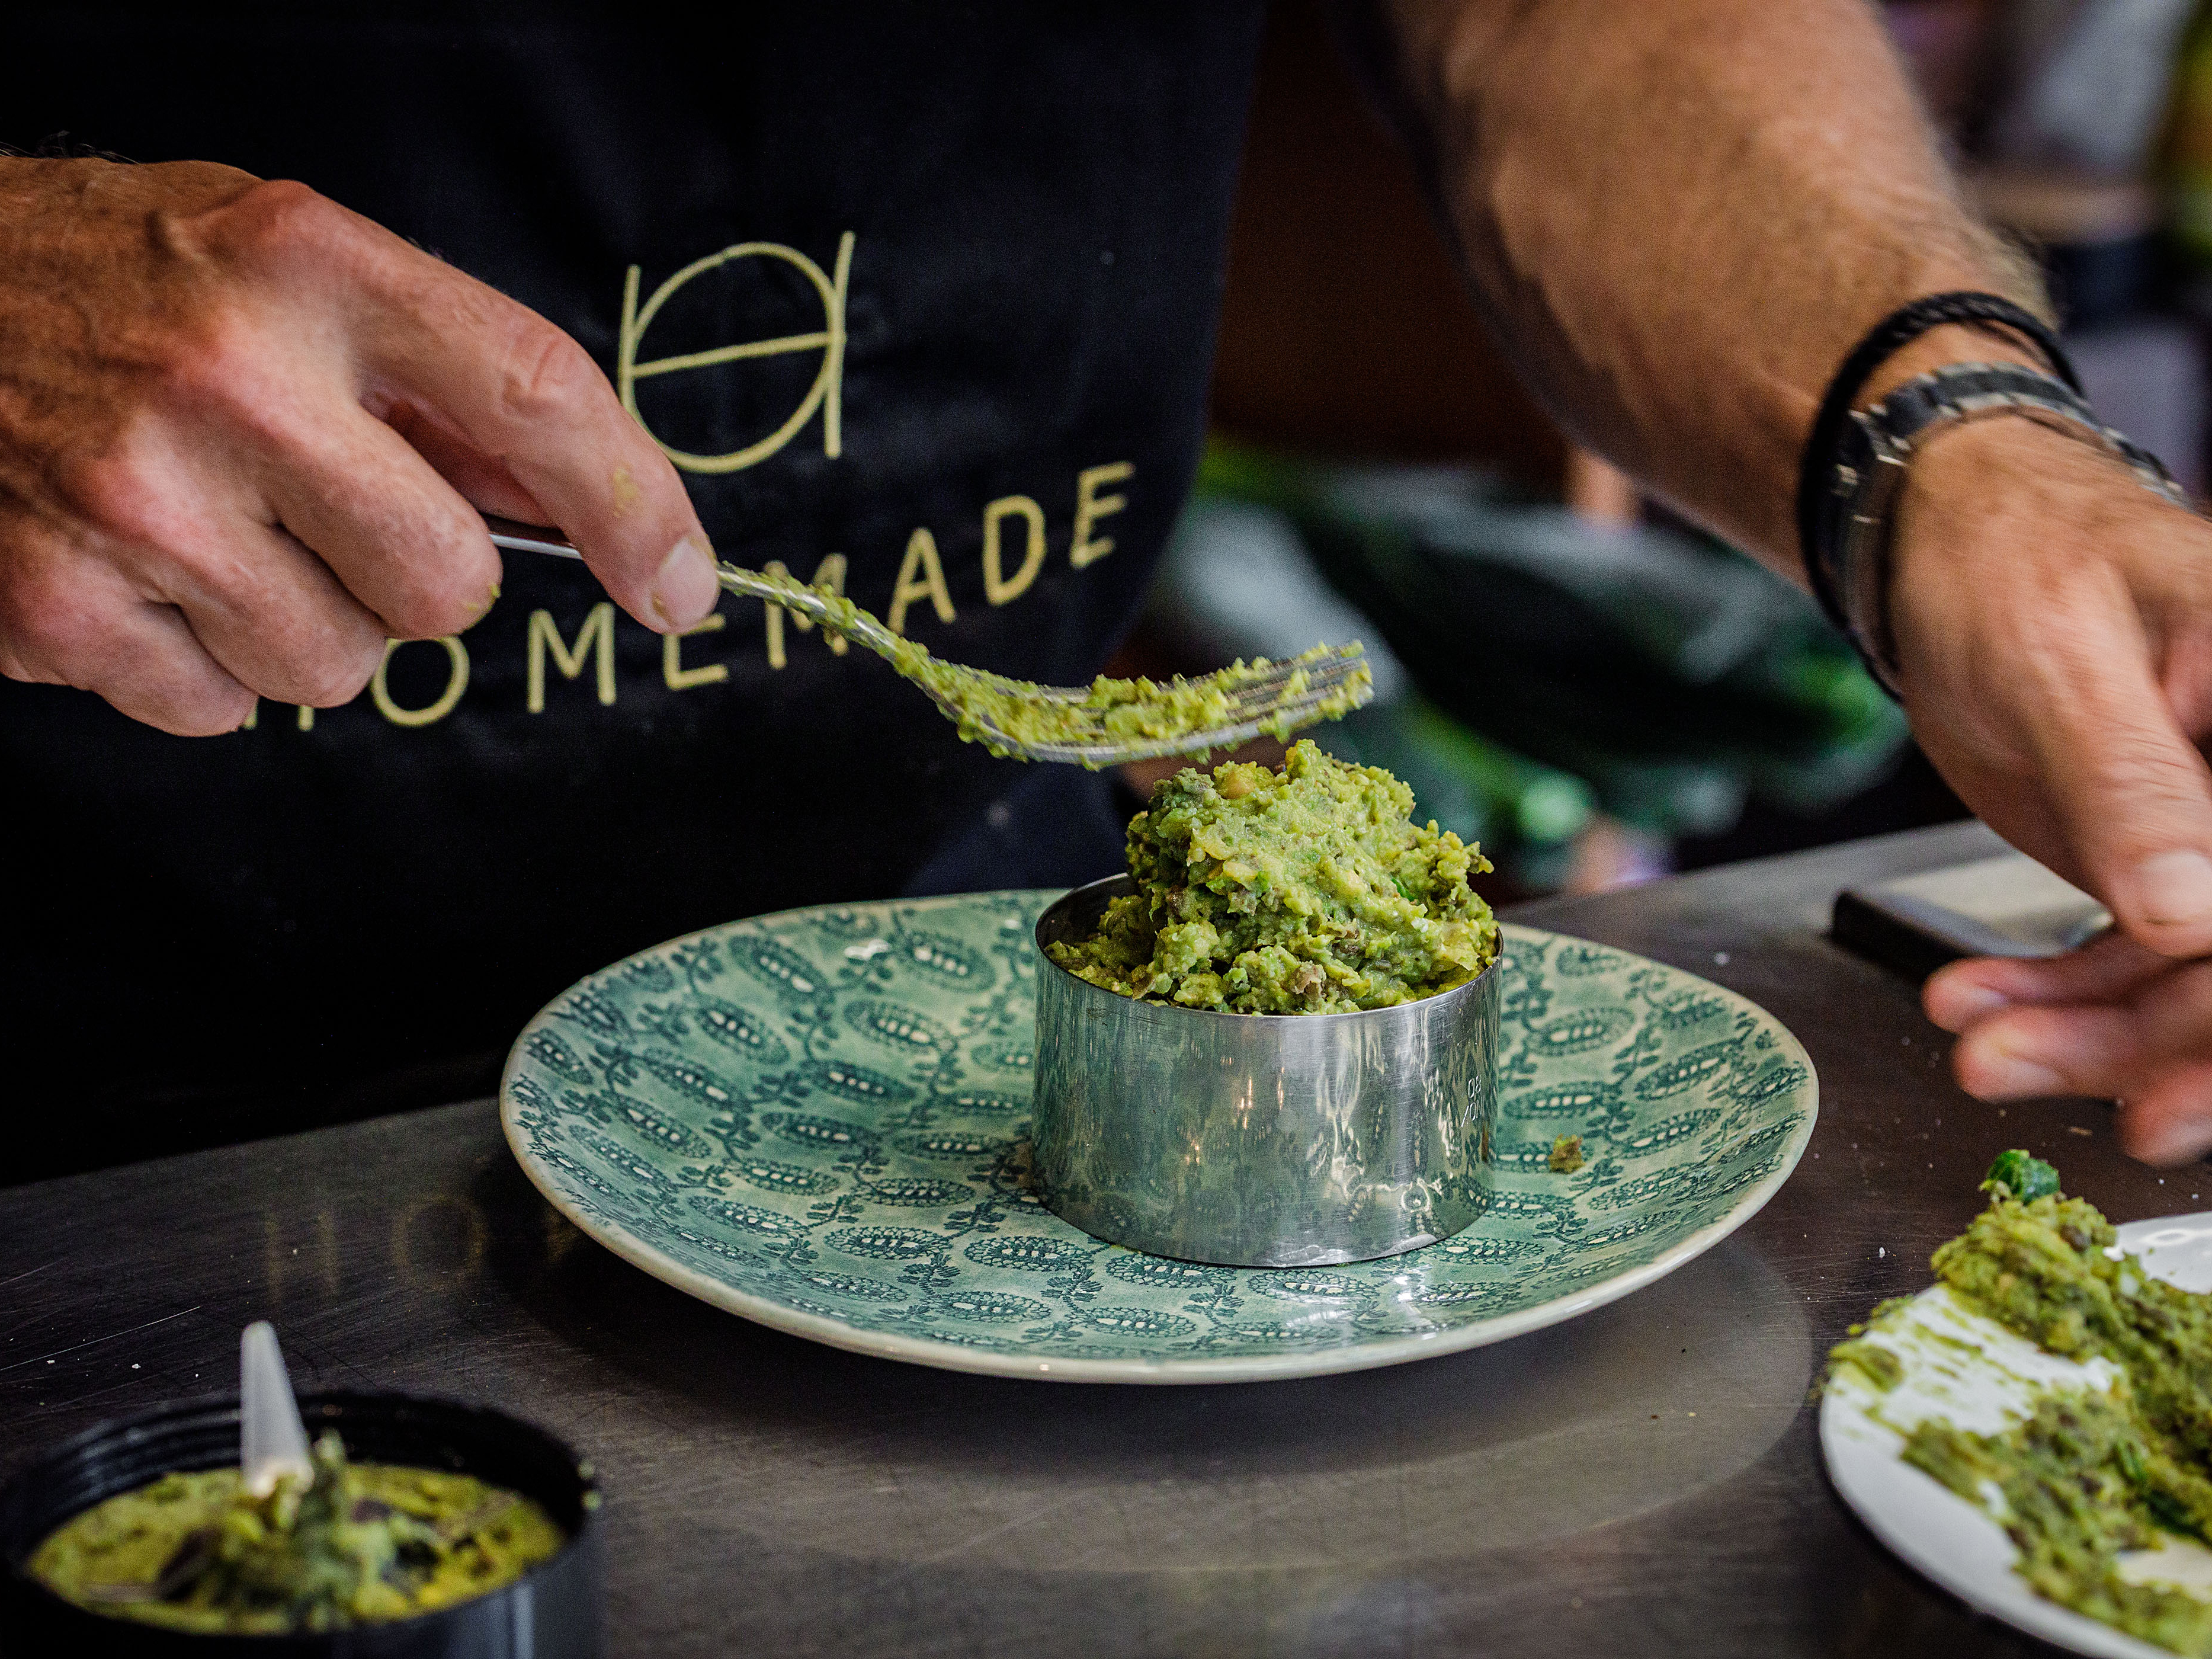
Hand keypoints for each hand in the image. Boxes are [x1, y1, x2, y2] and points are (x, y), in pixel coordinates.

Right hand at [0, 158, 715, 734]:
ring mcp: (133, 497)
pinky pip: (224, 709)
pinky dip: (200, 664)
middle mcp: (226, 377)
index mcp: (306, 264)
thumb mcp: (291, 268)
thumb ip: (445, 382)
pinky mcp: (58, 603)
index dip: (636, 505)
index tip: (683, 584)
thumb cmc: (121, 281)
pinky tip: (146, 572)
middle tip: (335, 518)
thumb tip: (599, 510)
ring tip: (219, 531)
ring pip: (343, 666)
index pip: (535, 393)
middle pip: (448, 584)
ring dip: (307, 623)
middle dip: (418, 576)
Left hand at [1889, 415, 2211, 1161]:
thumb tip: (2192, 920)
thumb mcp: (2060, 664)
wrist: (1946, 545)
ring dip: (2086, 1039)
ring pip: (2191, 985)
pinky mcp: (2162, 866)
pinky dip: (2053, 1004)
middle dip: (2161, 1047)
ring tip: (1974, 1047)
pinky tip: (1976, 1007)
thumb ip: (2135, 790)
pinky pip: (2131, 966)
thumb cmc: (2012, 561)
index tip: (2175, 1091)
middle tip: (2055, 1093)